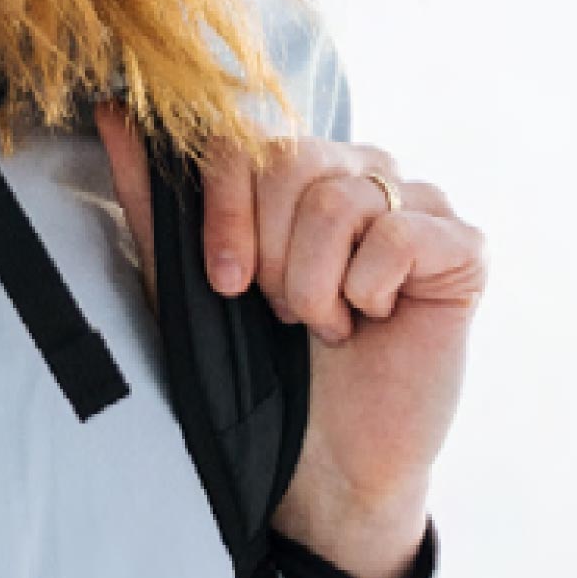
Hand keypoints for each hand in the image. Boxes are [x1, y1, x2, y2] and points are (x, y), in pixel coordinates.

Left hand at [96, 106, 485, 577]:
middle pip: (292, 160)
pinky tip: (371, 323)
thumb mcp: (193, 283)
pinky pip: (399, 236)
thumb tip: (112, 113)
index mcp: (302, 170)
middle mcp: (364, 172)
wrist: (323, 464)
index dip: (224, 206)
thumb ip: (157, 200)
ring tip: (324, 324)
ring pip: (341, 200)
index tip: (223, 282)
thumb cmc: (262, 373)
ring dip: (314, 285)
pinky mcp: (465, 248)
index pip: (248, 135)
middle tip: (283, 313)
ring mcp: (420, 204)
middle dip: (270, 254)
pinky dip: (367, 293)